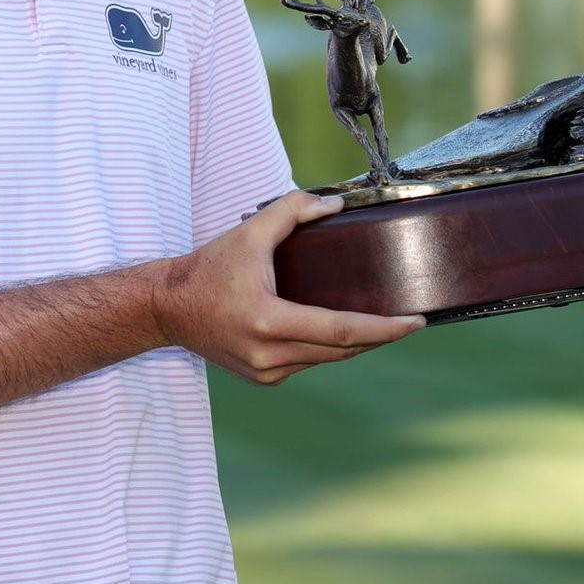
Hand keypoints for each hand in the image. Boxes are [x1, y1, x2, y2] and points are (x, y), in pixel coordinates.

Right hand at [152, 190, 422, 384]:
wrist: (168, 309)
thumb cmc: (208, 269)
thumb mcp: (248, 233)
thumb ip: (291, 211)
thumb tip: (335, 205)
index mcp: (268, 321)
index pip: (341, 329)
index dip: (384, 328)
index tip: (416, 322)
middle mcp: (268, 355)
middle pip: (342, 349)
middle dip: (378, 335)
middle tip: (408, 319)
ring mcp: (265, 373)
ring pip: (327, 359)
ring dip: (353, 342)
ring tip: (378, 323)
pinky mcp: (262, 379)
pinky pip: (307, 363)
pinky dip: (325, 348)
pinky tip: (333, 331)